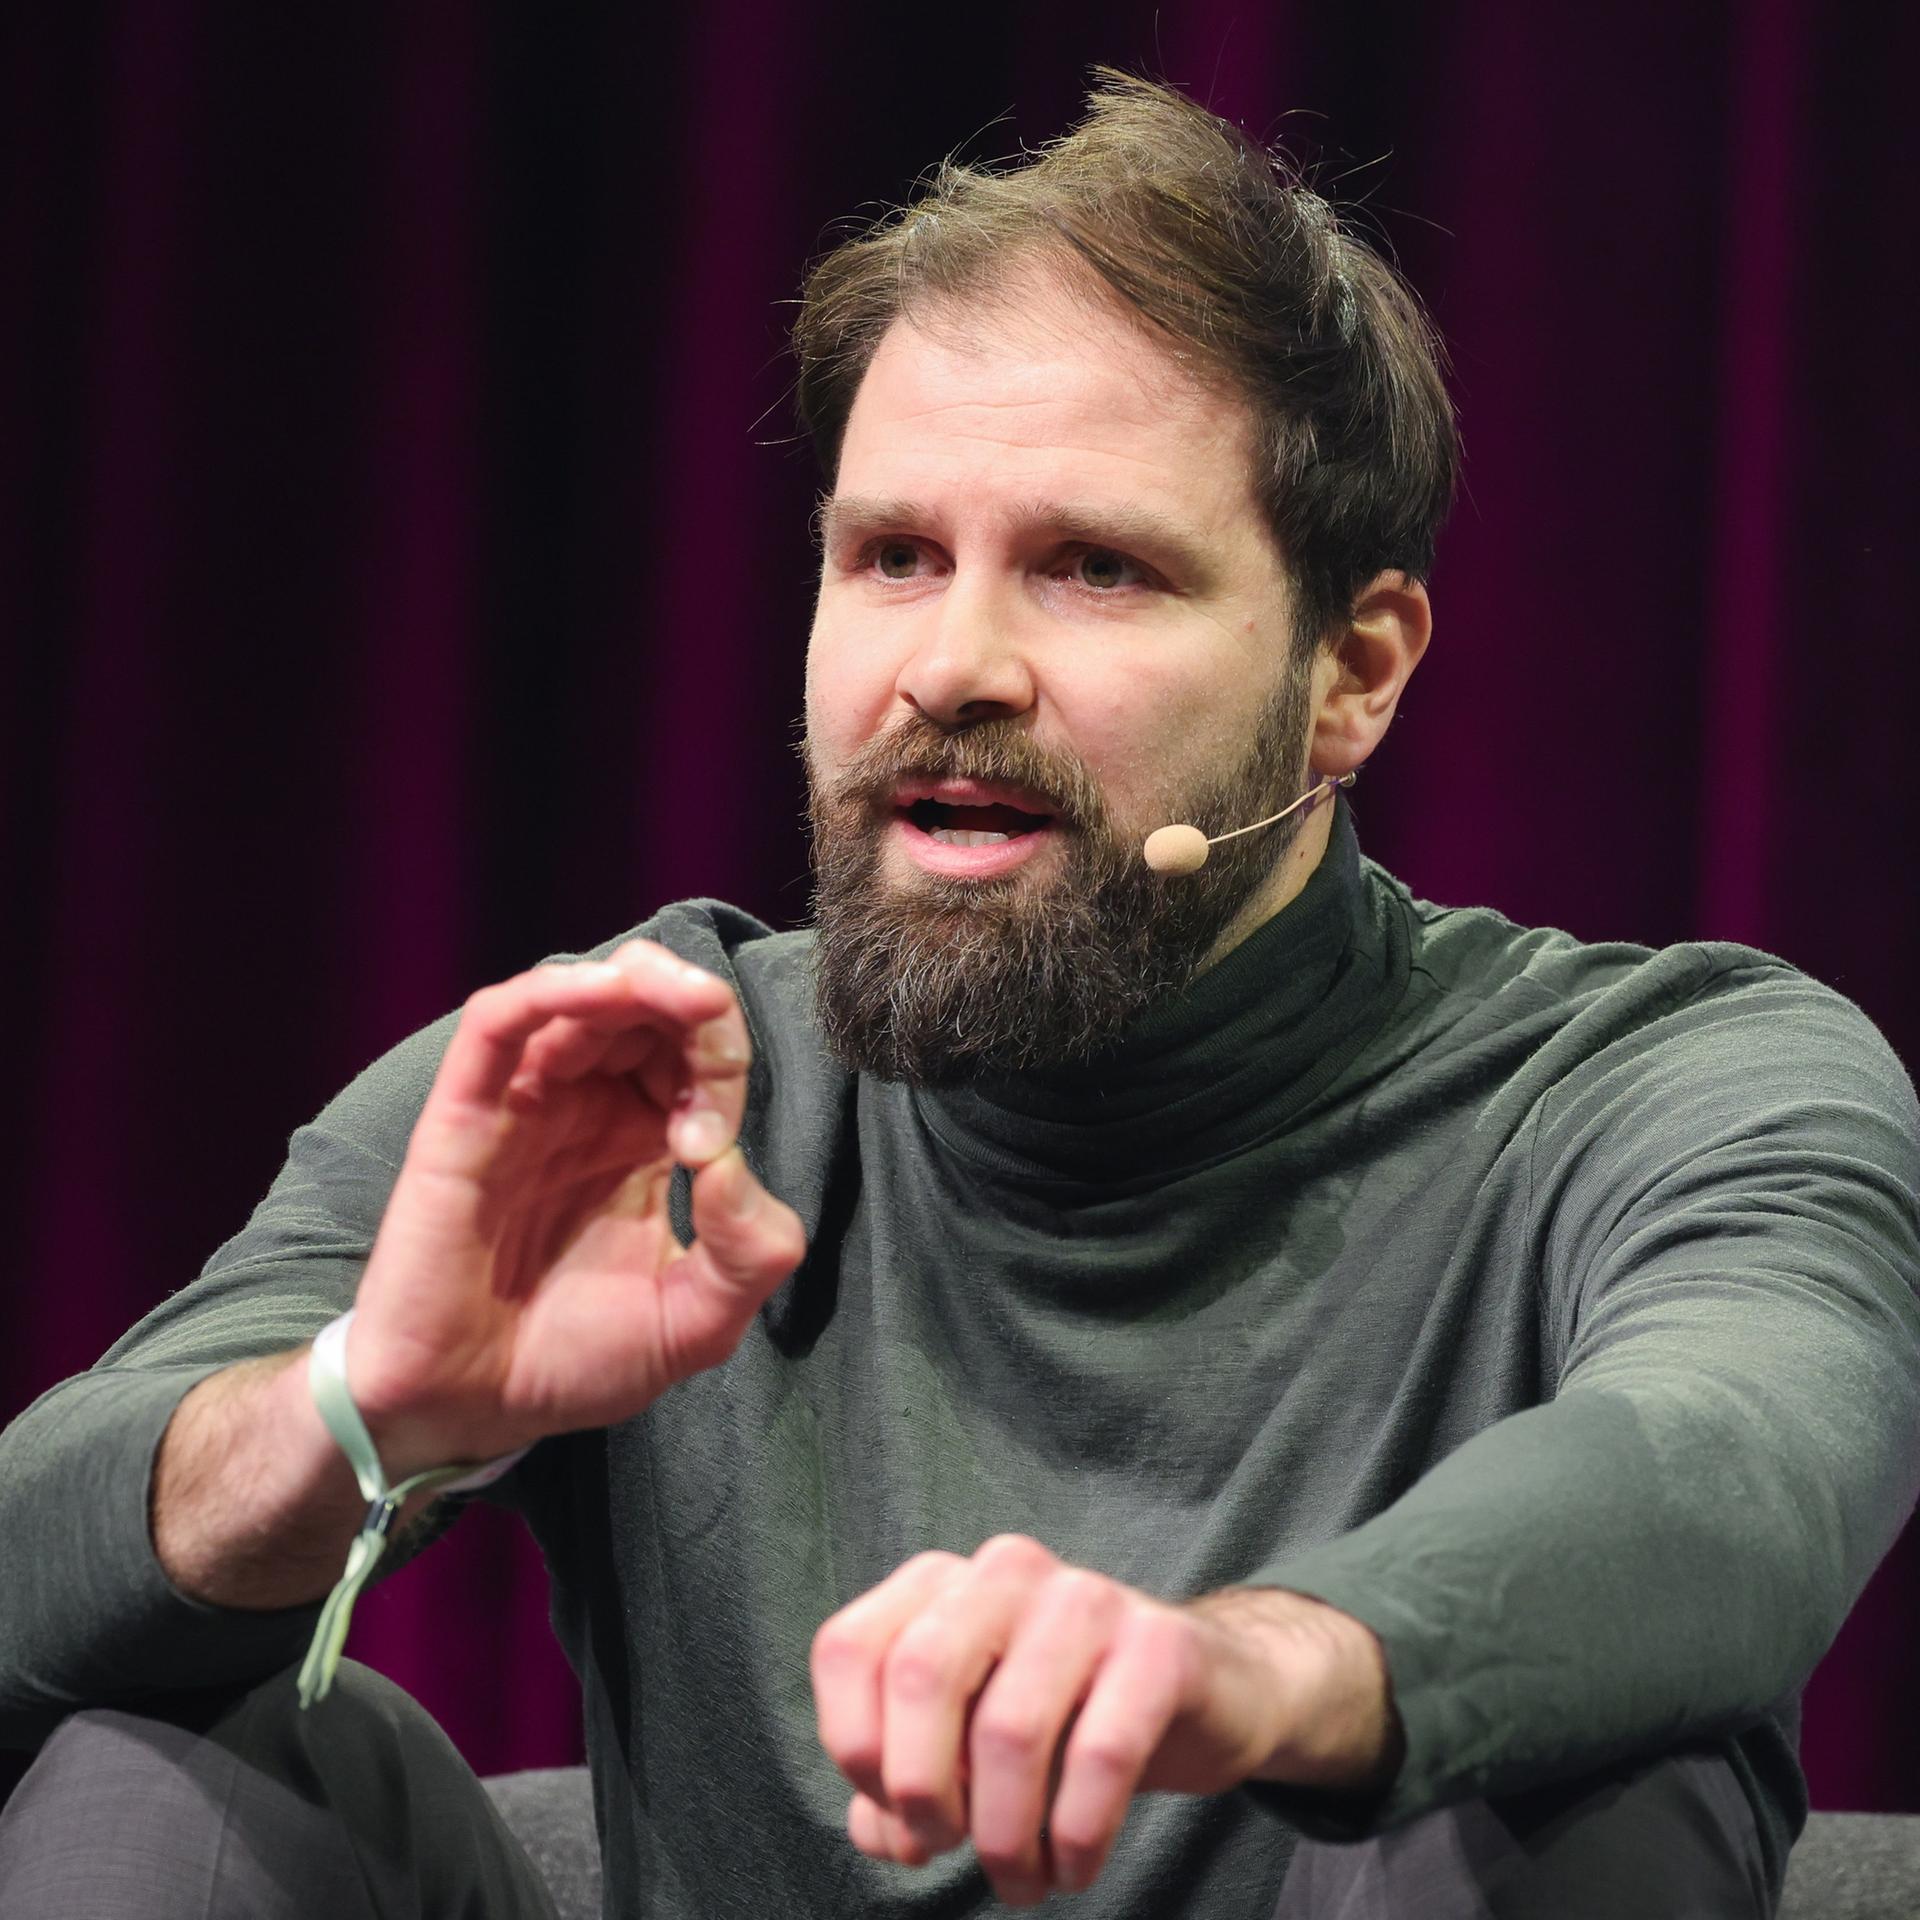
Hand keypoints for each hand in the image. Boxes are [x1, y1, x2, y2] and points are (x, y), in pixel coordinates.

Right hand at [343, 940, 806, 1471]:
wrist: (470, 1411)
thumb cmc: (575, 1362)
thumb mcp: (697, 1322)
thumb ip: (747, 1253)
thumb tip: (731, 1162)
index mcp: (651, 1139)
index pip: (700, 1056)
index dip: (724, 1066)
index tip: (710, 1146)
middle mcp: (590, 1108)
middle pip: (647, 1005)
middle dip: (694, 997)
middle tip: (711, 1018)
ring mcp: (526, 1104)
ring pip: (578, 995)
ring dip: (636, 977)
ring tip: (678, 994)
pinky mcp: (464, 1115)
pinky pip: (498, 1024)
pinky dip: (552, 990)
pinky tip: (600, 990)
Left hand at [810, 1535, 1402, 1906]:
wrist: (1208, 1692)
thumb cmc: (1065, 1718)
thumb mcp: (970, 1740)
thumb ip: (901, 1783)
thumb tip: (881, 1833)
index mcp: (943, 1583)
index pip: (848, 1648)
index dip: (853, 1747)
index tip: (894, 1812)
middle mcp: (1006, 1572)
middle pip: (920, 1674)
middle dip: (921, 1790)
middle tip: (948, 1848)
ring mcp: (1087, 1598)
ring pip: (1011, 1728)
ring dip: (1005, 1838)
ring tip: (1021, 1881)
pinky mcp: (1160, 1644)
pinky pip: (1102, 1752)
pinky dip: (1076, 1835)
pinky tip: (1075, 1867)